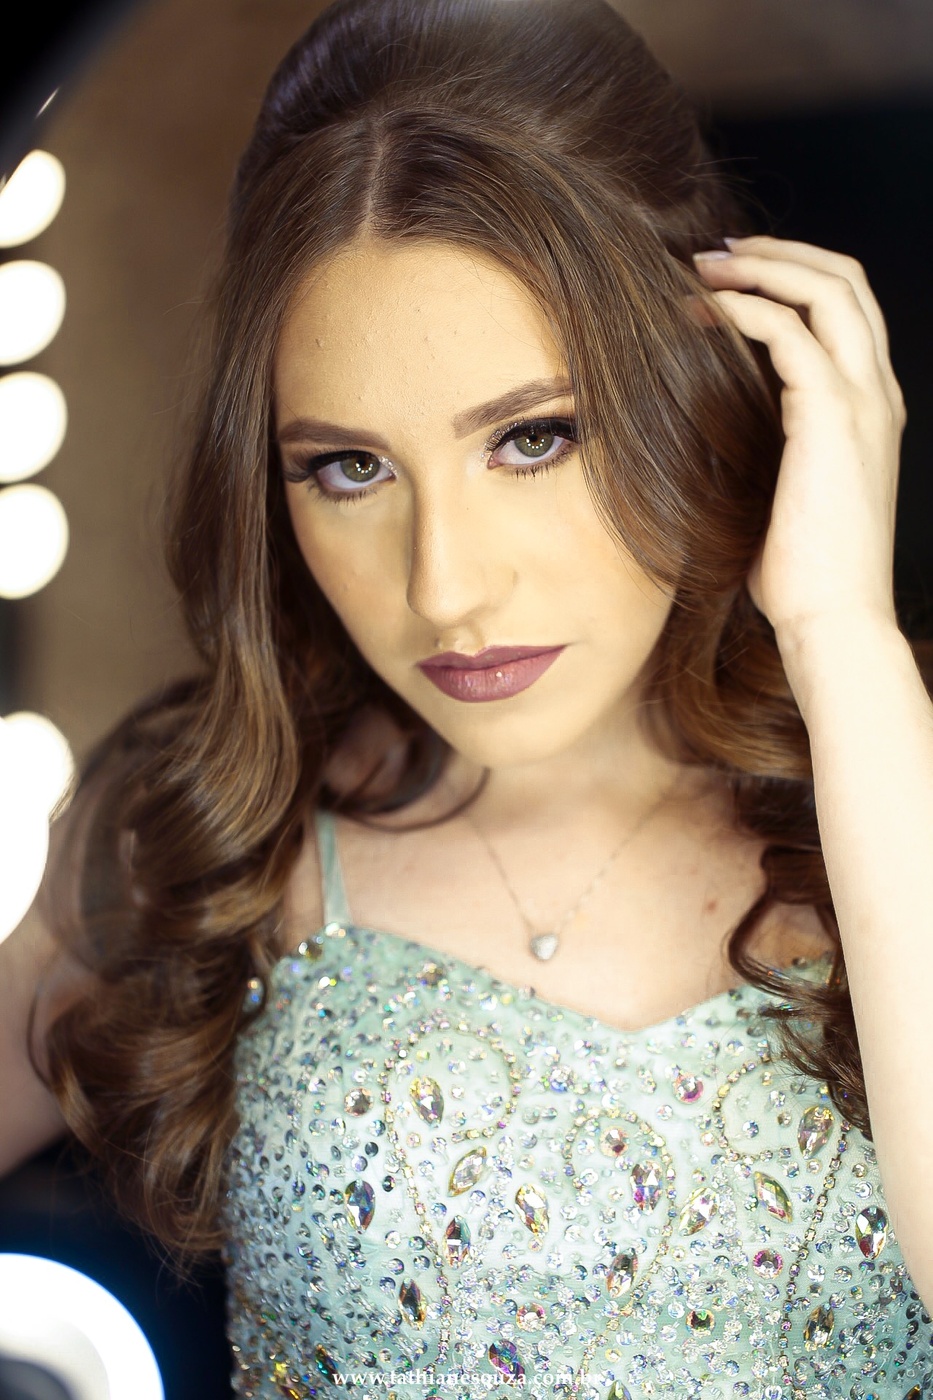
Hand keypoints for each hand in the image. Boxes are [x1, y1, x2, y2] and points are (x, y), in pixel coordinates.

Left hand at [692, 235, 905, 648]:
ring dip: (763, 265)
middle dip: (779, 252)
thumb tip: (713, 426)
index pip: (847, 311)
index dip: (794, 277)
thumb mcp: (786, 494)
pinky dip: (745, 309)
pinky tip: (704, 312)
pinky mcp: (833, 416)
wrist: (833, 617)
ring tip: (703, 267)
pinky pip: (791, 332)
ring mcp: (863, 400)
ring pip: (829, 288)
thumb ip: (770, 446)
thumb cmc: (803, 574)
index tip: (733, 276)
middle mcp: (878, 393)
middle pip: (846, 280)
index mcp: (872, 408)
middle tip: (715, 253)